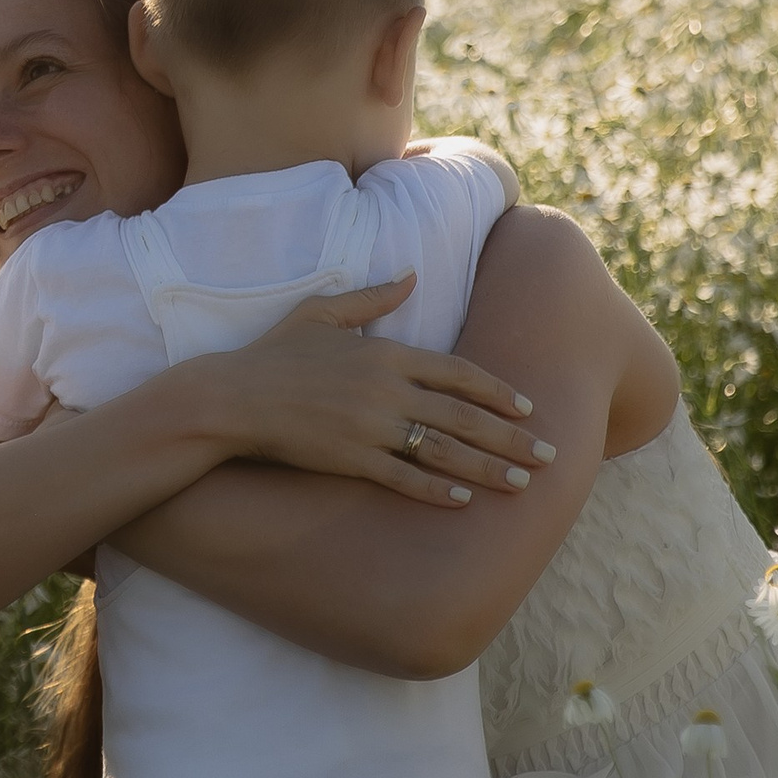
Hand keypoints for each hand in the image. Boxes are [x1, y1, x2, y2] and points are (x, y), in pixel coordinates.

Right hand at [192, 275, 557, 504]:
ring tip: (522, 485)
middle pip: (465, 416)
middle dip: (512, 438)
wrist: (228, 398)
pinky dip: (437, 490)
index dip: (498, 392)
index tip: (528, 407)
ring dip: (488, 469)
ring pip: (444, 451)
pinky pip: (404, 478)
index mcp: (385, 354)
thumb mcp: (321, 313)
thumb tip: (411, 276)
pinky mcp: (350, 459)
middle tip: (549, 455)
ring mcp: (370, 428)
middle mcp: (386, 391)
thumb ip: (372, 298)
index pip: (459, 372)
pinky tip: (465, 500)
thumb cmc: (272, 354)